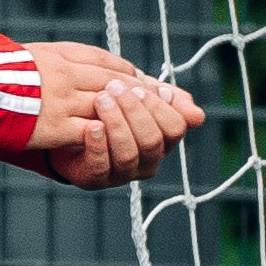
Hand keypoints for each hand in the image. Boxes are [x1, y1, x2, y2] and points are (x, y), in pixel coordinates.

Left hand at [20, 41, 207, 189]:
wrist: (67, 124)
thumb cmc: (108, 107)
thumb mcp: (135, 95)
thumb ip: (163, 98)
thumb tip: (198, 116)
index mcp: (163, 139)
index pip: (175, 127)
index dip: (159, 107)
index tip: (138, 86)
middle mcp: (147, 160)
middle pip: (153, 140)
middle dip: (135, 112)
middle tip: (114, 89)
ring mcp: (122, 173)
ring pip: (129, 154)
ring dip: (116, 124)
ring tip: (101, 100)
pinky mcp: (95, 179)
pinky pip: (102, 166)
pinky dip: (98, 144)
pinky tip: (91, 126)